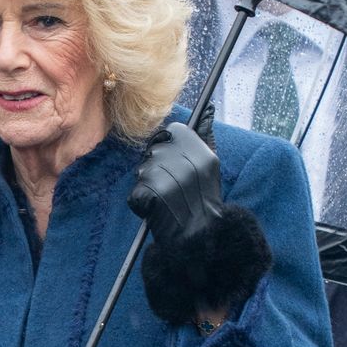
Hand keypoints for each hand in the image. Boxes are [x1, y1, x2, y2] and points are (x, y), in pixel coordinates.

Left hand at [128, 121, 223, 247]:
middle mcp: (188, 164)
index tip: (173, 161)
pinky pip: (136, 192)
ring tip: (164, 200)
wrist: (198, 238)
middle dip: (155, 166)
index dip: (168, 145)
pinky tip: (155, 211)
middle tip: (169, 187)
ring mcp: (169, 180)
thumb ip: (205, 136)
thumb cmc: (202, 201)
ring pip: (143, 170)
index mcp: (203, 153)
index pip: (173, 130)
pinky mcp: (152, 197)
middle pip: (154, 149)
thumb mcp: (210, 167)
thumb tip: (208, 108)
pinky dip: (140, 204)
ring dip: (147, 185)